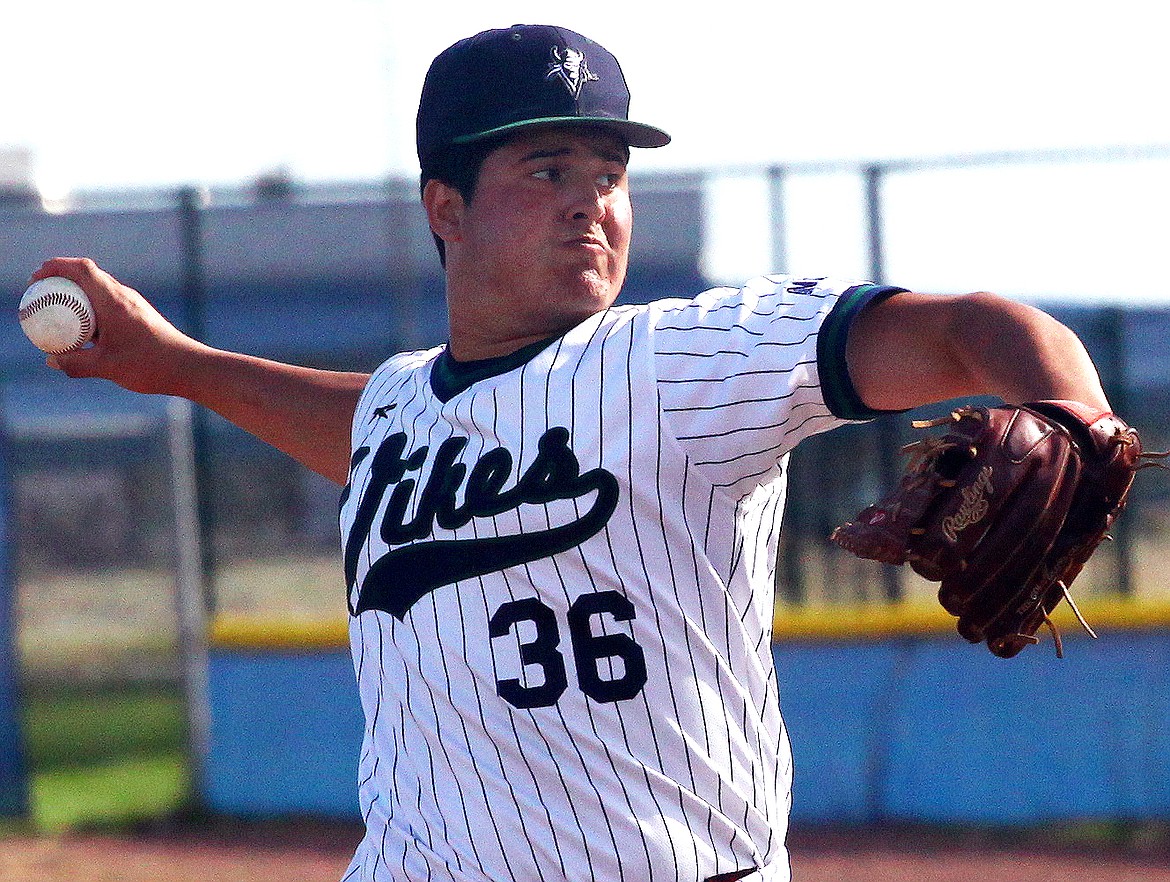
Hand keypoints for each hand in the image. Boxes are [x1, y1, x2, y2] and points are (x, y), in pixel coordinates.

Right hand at [29, 257, 203, 395]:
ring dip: (78, 296)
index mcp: (114, 300)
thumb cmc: (151, 365)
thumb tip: (51, 361)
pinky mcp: (141, 316)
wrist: (191, 368)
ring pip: (100, 291)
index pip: (82, 269)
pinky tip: (86, 330)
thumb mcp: (106, 367)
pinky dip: (92, 310)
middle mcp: (125, 297)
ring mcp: (135, 305)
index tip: (37, 279)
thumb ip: (75, 364)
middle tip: (41, 296)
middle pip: (89, 276)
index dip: (56, 267)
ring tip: (58, 313)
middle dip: (62, 281)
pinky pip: (110, 304)